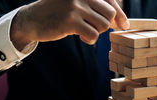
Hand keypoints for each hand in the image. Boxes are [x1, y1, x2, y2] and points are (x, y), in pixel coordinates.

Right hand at [11, 0, 128, 49]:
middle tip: (93, 27)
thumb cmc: (60, 13)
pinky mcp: (70, 21)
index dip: (120, 14)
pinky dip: (90, 39)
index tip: (124, 25)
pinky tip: (81, 37)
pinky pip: (93, 35)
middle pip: (110, 14)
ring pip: (103, 25)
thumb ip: (99, 9)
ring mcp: (75, 6)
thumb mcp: (79, 5)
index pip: (111, 1)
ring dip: (97, 32)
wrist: (33, 19)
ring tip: (85, 31)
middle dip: (105, 25)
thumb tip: (124, 23)